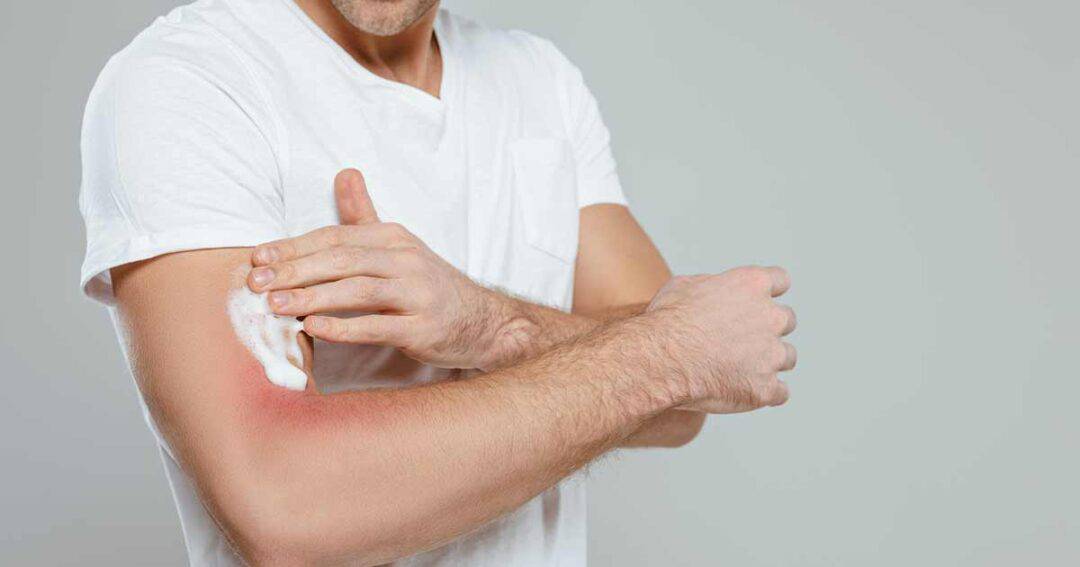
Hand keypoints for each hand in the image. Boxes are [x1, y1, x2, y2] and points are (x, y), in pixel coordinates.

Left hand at [247, 169, 518, 369]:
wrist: (486, 322)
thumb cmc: (430, 286)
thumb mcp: (399, 246)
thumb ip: (365, 215)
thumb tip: (344, 172)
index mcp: (394, 238)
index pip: (335, 237)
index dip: (293, 247)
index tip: (257, 260)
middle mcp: (406, 260)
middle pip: (341, 260)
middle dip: (295, 270)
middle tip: (256, 284)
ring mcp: (417, 294)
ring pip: (356, 291)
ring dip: (312, 297)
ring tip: (275, 306)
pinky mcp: (423, 328)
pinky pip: (379, 326)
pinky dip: (345, 327)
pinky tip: (315, 329)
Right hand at [643, 268, 796, 412]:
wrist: (661, 361)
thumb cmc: (666, 323)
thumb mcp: (682, 286)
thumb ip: (711, 286)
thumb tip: (714, 292)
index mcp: (752, 285)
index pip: (780, 280)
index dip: (769, 292)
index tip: (758, 302)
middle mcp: (770, 317)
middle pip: (787, 320)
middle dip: (768, 329)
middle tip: (741, 340)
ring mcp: (771, 354)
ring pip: (787, 357)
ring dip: (769, 362)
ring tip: (739, 369)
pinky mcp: (766, 388)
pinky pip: (780, 392)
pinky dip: (765, 392)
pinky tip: (743, 392)